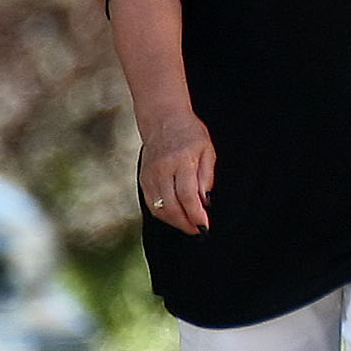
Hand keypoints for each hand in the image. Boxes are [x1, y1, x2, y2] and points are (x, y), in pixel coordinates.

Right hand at [136, 111, 215, 235]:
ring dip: (175, 222)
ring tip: (189, 227)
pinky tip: (175, 217)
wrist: (162, 119)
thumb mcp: (207, 150)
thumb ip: (207, 177)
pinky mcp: (143, 179)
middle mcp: (163, 169)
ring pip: (159, 207)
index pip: (187, 195)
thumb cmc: (190, 134)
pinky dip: (163, 215)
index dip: (196, 214)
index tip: (205, 226)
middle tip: (199, 231)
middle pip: (172, 205)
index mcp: (182, 161)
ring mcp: (150, 175)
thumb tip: (206, 202)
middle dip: (186, 223)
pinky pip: (151, 203)